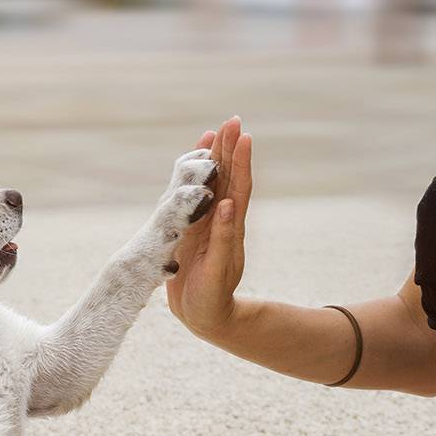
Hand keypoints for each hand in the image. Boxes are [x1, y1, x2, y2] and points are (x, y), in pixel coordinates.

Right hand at [166, 116, 252, 338]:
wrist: (204, 315)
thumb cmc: (212, 297)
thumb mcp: (217, 270)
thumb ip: (223, 237)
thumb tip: (227, 205)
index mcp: (230, 228)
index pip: (238, 188)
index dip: (241, 162)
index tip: (243, 136)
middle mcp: (220, 220)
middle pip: (227, 178)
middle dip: (229, 150)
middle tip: (232, 120)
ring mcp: (206, 223)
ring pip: (212, 184)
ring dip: (214, 158)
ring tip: (215, 132)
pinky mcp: (191, 229)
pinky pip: (193, 197)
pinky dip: (193, 179)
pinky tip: (194, 165)